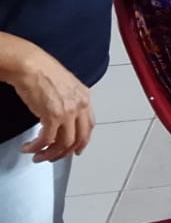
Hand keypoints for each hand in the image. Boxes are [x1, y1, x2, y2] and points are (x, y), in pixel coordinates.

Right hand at [10, 43, 93, 161]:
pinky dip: (36, 148)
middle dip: (65, 152)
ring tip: (38, 156)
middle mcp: (80, 105)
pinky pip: (46, 140)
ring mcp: (68, 112)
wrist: (31, 65)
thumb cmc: (43, 71)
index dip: (82, 141)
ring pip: (64, 143)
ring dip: (49, 154)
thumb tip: (62, 117)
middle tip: (53, 157)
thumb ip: (69, 101)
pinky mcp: (52, 116)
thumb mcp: (65, 86)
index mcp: (84, 97)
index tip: (76, 149)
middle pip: (79, 138)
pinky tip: (28, 148)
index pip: (89, 125)